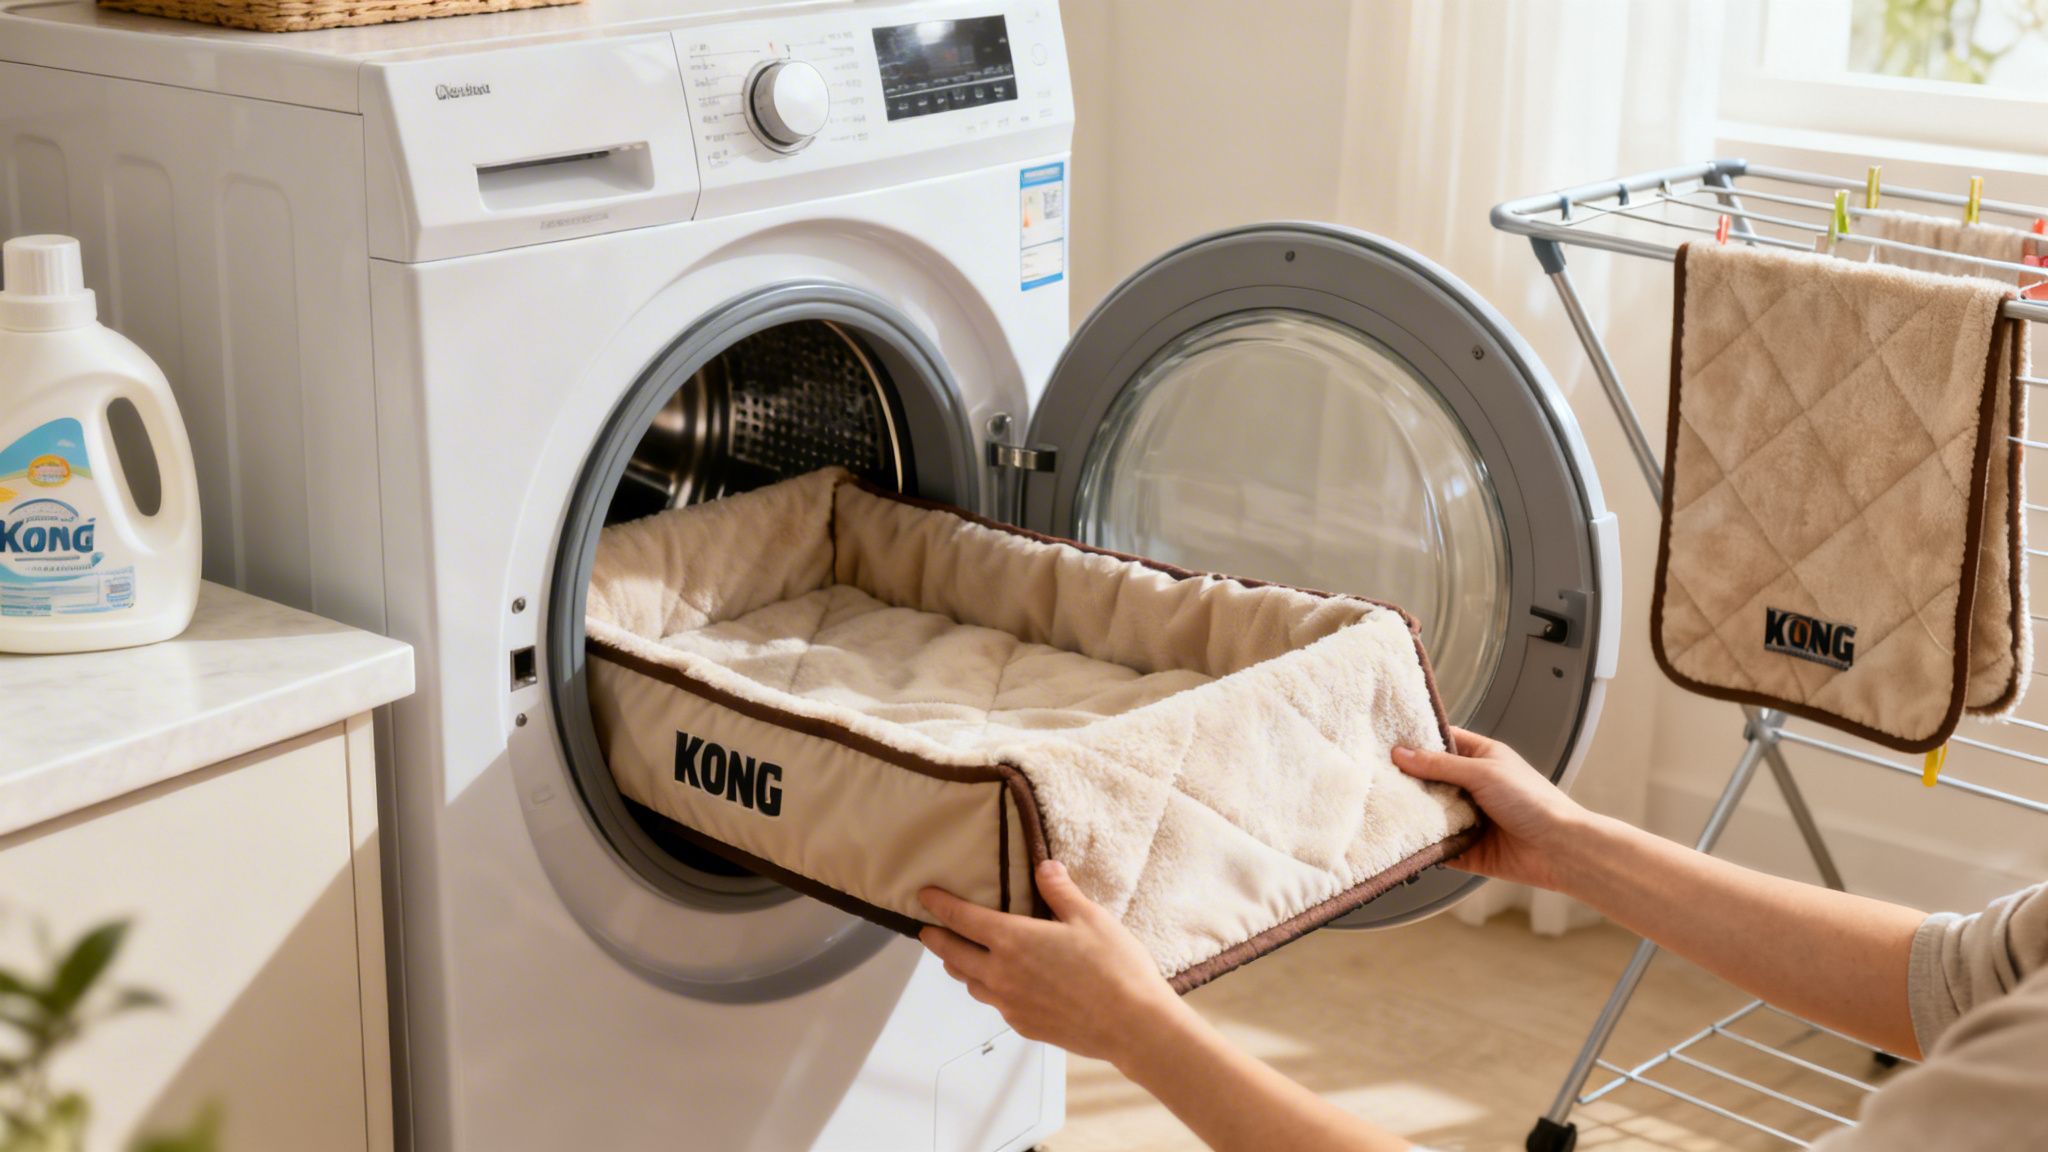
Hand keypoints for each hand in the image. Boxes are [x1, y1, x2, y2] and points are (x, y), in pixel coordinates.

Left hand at [918, 860, 1188, 1066]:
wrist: (1131, 1025)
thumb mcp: (1090, 917)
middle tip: (927, 930)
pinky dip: (989, 990)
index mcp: (1012, 940)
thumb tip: (1044, 866)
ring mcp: (1010, 1004)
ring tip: (958, 958)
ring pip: (971, 983)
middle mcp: (1001, 974)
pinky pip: (995, 1004)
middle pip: (953, 955)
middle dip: (937, 940)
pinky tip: (1001, 987)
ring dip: (959, 967)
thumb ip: (1060, 891)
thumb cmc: (1114, 968)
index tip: (925, 896)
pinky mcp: (1024, 1026)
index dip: (940, 905)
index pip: (962, 919)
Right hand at [1392, 725, 1591, 891]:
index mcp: (1482, 759)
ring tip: (1380, 805)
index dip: (1417, 740)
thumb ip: (1440, 765)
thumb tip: (1401, 754)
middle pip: (1430, 779)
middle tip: (1375, 775)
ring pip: (1430, 812)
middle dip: (1407, 779)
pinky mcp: (1465, 848)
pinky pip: (1437, 844)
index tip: (1386, 740)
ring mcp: (1468, 818)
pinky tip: (1401, 838)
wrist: (1559, 849)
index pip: (1442, 742)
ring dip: (1412, 812)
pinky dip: (1422, 843)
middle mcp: (1473, 787)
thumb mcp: (1483, 773)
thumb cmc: (1534, 802)